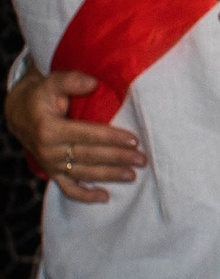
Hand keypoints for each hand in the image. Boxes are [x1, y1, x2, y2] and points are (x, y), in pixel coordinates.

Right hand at [6, 69, 145, 204]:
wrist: (18, 114)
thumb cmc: (41, 96)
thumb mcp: (51, 83)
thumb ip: (70, 80)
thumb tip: (92, 82)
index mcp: (49, 129)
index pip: (85, 135)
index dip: (110, 138)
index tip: (133, 140)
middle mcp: (49, 150)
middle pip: (88, 156)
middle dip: (117, 158)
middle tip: (142, 159)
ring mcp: (50, 164)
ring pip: (83, 173)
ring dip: (108, 176)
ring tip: (132, 175)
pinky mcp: (52, 172)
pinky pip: (67, 188)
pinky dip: (84, 196)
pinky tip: (104, 197)